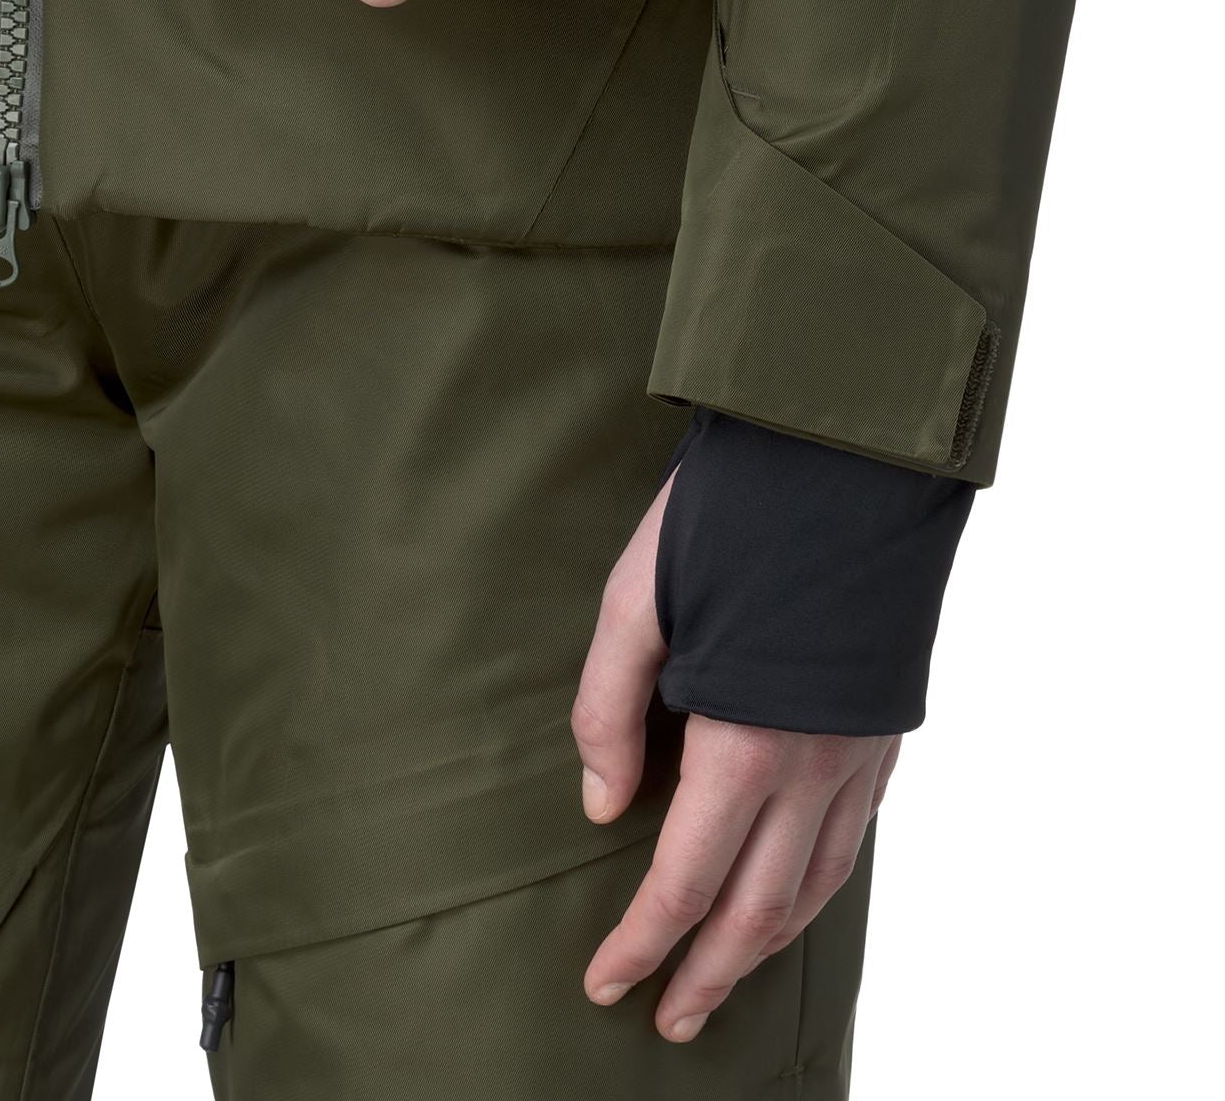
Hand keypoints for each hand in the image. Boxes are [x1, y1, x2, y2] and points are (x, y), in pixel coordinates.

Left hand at [572, 477, 899, 1042]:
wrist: (845, 461)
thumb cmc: (727, 519)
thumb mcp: (633, 599)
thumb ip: (610, 708)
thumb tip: (602, 807)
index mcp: (745, 740)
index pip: (687, 878)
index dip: (644, 941)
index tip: (606, 985)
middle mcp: (814, 766)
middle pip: (758, 909)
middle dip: (708, 973)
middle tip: (665, 1022)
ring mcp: (860, 754)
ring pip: (815, 888)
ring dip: (766, 949)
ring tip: (721, 983)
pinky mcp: (883, 731)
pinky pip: (852, 842)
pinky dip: (816, 891)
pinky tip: (790, 898)